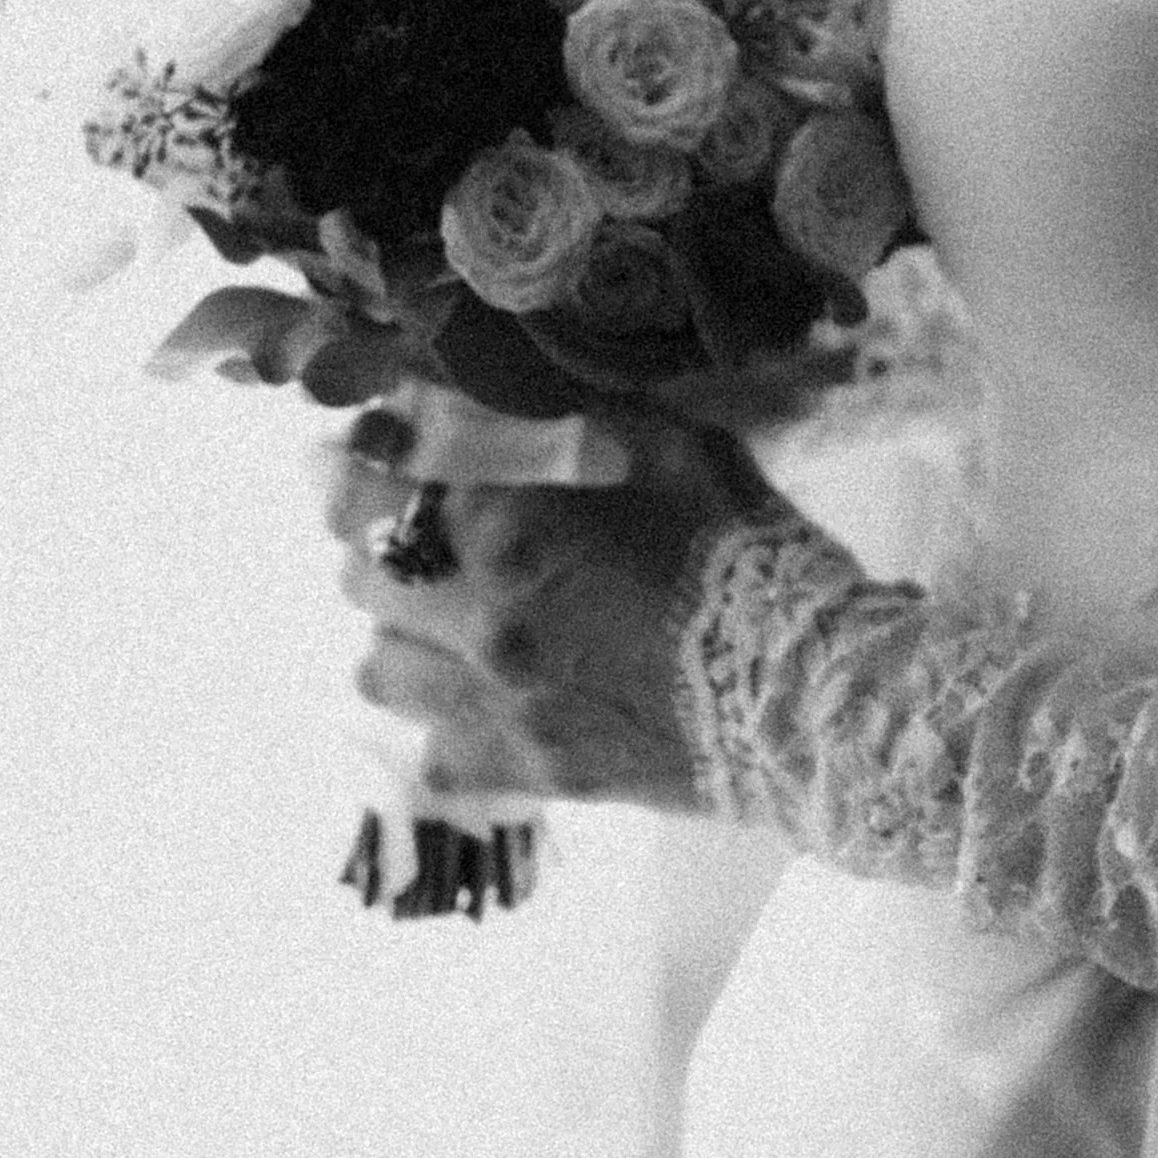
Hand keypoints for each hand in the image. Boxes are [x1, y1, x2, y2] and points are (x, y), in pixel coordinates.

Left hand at [326, 405, 807, 812]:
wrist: (802, 694)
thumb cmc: (747, 551)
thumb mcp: (671, 444)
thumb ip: (574, 416)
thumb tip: (500, 384)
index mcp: (509, 525)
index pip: (378, 475)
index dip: (356, 451)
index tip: (354, 440)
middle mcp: (478, 617)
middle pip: (358, 568)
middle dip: (369, 533)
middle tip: (396, 515)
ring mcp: (490, 706)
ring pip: (375, 665)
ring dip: (396, 625)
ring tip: (437, 607)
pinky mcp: (516, 773)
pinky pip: (428, 748)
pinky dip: (439, 715)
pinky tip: (481, 691)